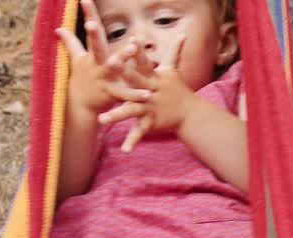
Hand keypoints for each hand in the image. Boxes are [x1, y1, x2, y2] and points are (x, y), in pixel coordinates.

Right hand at [55, 0, 153, 114]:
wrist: (80, 107)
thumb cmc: (81, 79)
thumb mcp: (76, 60)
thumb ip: (70, 43)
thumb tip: (58, 28)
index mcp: (91, 54)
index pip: (90, 31)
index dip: (88, 14)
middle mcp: (96, 64)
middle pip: (96, 46)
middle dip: (93, 34)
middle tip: (91, 24)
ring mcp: (103, 78)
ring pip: (113, 65)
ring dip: (122, 56)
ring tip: (132, 46)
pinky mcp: (111, 94)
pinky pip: (125, 94)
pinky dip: (136, 95)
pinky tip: (148, 93)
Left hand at [96, 36, 195, 151]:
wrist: (190, 113)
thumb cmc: (178, 89)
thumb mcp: (174, 69)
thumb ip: (175, 51)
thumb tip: (183, 33)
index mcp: (153, 78)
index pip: (144, 62)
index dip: (138, 52)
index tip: (131, 40)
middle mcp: (151, 92)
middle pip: (135, 82)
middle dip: (124, 74)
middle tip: (109, 66)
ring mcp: (150, 108)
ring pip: (131, 110)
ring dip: (116, 116)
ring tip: (102, 120)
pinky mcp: (151, 122)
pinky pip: (139, 132)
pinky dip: (132, 141)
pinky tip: (124, 150)